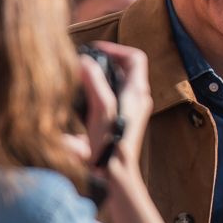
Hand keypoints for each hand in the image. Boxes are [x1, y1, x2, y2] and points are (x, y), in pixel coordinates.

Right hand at [73, 42, 152, 174]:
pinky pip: (113, 98)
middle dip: (106, 61)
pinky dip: (100, 92)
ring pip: (119, 83)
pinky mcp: (123, 122)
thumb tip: (84, 61)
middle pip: (127, 69)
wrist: (115, 174)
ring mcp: (132, 111)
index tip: (96, 49)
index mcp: (138, 92)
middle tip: (87, 60)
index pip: (135, 57)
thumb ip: (94, 81)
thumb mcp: (102, 107)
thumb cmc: (111, 142)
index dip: (116, 48)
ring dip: (102, 76)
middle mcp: (138, 100)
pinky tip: (83, 98)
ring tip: (83, 76)